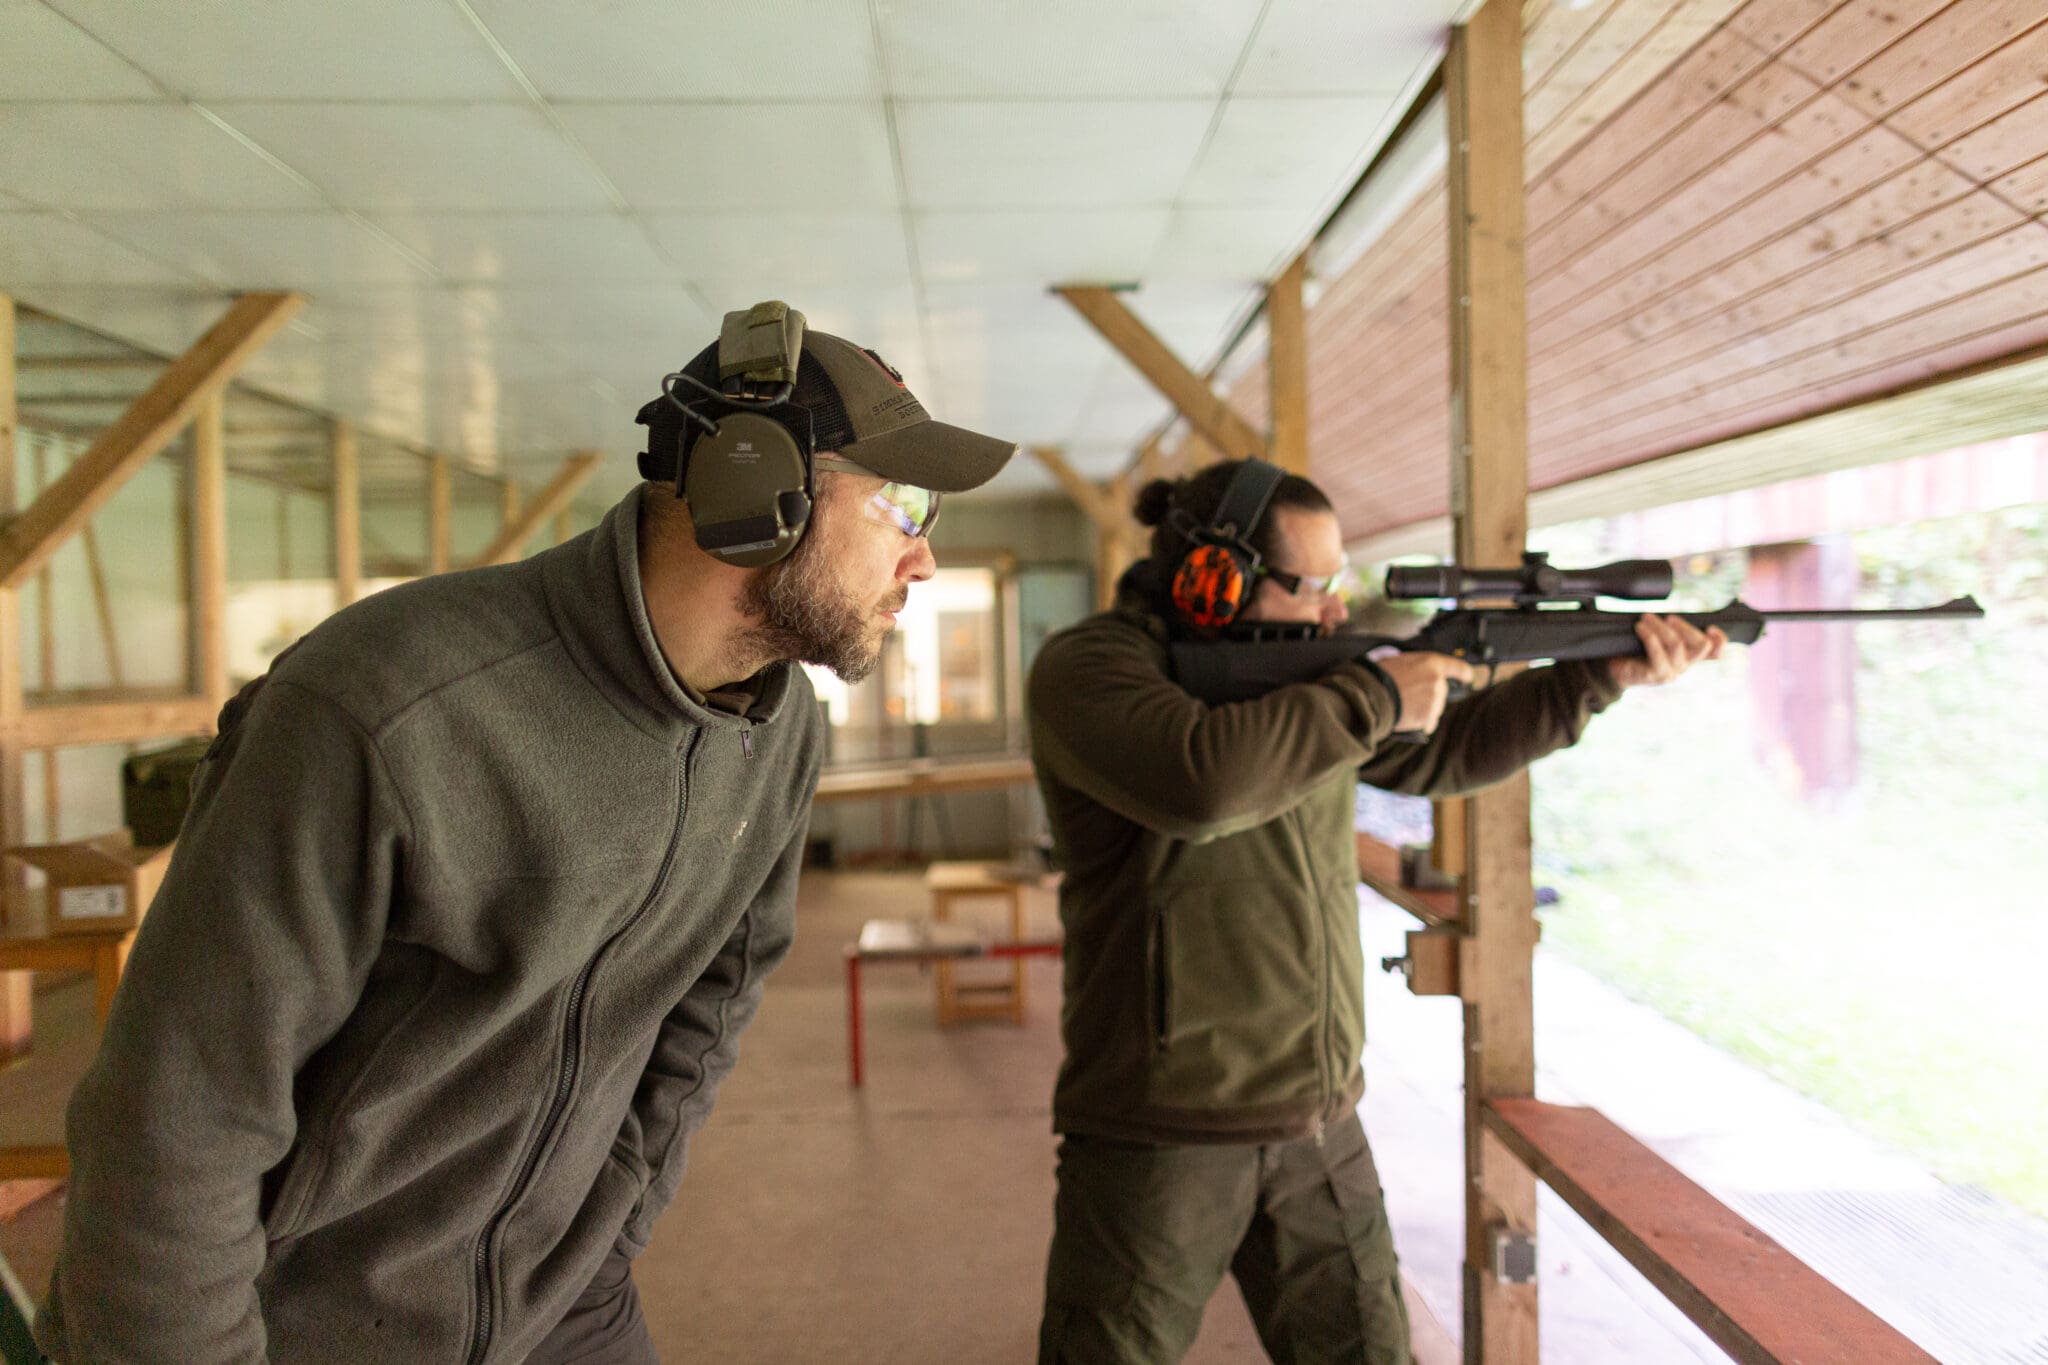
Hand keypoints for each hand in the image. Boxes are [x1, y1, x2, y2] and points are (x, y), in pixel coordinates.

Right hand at [1376, 652, 1475, 733]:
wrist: (1370, 696)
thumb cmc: (1379, 676)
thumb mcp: (1401, 661)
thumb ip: (1418, 667)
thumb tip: (1422, 676)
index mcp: (1431, 663)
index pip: (1458, 667)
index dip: (1464, 673)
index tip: (1467, 678)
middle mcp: (1437, 681)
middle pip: (1442, 691)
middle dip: (1431, 695)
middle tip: (1410, 695)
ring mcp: (1434, 701)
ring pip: (1435, 708)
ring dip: (1424, 709)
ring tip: (1404, 706)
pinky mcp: (1428, 718)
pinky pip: (1429, 723)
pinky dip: (1420, 723)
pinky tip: (1406, 718)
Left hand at [1607, 614, 1725, 689]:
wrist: (1614, 669)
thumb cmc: (1637, 648)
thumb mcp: (1657, 636)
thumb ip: (1671, 627)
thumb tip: (1672, 611)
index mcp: (1690, 655)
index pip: (1715, 652)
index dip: (1720, 641)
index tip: (1710, 627)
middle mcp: (1685, 665)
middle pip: (1702, 645)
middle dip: (1686, 627)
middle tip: (1668, 617)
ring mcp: (1672, 672)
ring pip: (1677, 645)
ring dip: (1661, 627)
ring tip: (1646, 617)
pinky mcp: (1655, 676)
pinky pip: (1657, 653)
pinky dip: (1649, 636)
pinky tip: (1640, 627)